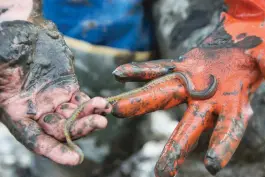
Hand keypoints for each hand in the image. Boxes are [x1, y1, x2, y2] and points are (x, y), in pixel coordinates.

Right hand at [0, 19, 111, 164]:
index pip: (35, 138)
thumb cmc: (8, 42)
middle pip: (60, 130)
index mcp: (15, 111)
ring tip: (103, 108)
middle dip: (80, 129)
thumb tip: (6, 76)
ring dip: (90, 117)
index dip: (54, 151)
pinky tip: (104, 104)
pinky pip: (82, 102)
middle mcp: (36, 111)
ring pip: (74, 118)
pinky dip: (93, 105)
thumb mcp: (1, 58)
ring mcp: (53, 101)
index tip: (75, 158)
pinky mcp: (67, 89)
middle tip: (99, 122)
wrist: (25, 30)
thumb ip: (4, 70)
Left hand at [108, 0, 264, 175]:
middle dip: (176, 147)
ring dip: (140, 103)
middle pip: (190, 126)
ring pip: (164, 96)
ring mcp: (192, 84)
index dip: (223, 145)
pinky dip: (140, 72)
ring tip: (116, 111)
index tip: (212, 165)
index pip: (229, 129)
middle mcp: (209, 100)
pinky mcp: (182, 66)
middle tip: (162, 172)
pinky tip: (119, 74)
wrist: (248, 36)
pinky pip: (159, 69)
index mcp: (235, 104)